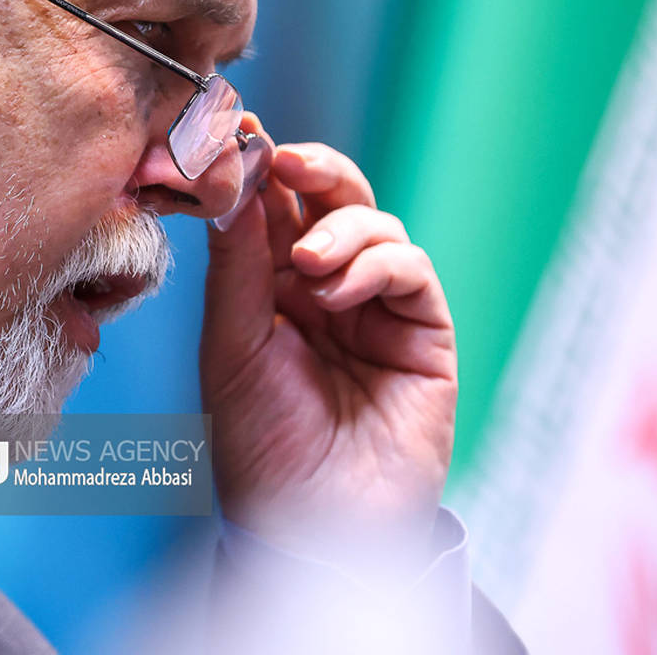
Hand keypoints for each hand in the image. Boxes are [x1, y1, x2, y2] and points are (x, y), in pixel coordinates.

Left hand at [201, 115, 456, 574]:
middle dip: (313, 170)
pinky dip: (376, 264)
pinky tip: (339, 292)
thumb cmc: (261, 447)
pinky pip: (410, 268)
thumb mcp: (232, 348)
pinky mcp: (424, 331)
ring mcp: (379, 308)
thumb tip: (239, 179)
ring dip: (341, 230)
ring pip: (375, 224)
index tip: (238, 129)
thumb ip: (239, 264)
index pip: (275, 209)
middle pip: (333, 200)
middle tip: (287, 160)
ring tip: (310, 268)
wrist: (314, 527)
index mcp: (274, 289)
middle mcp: (329, 289)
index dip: (260, 168)